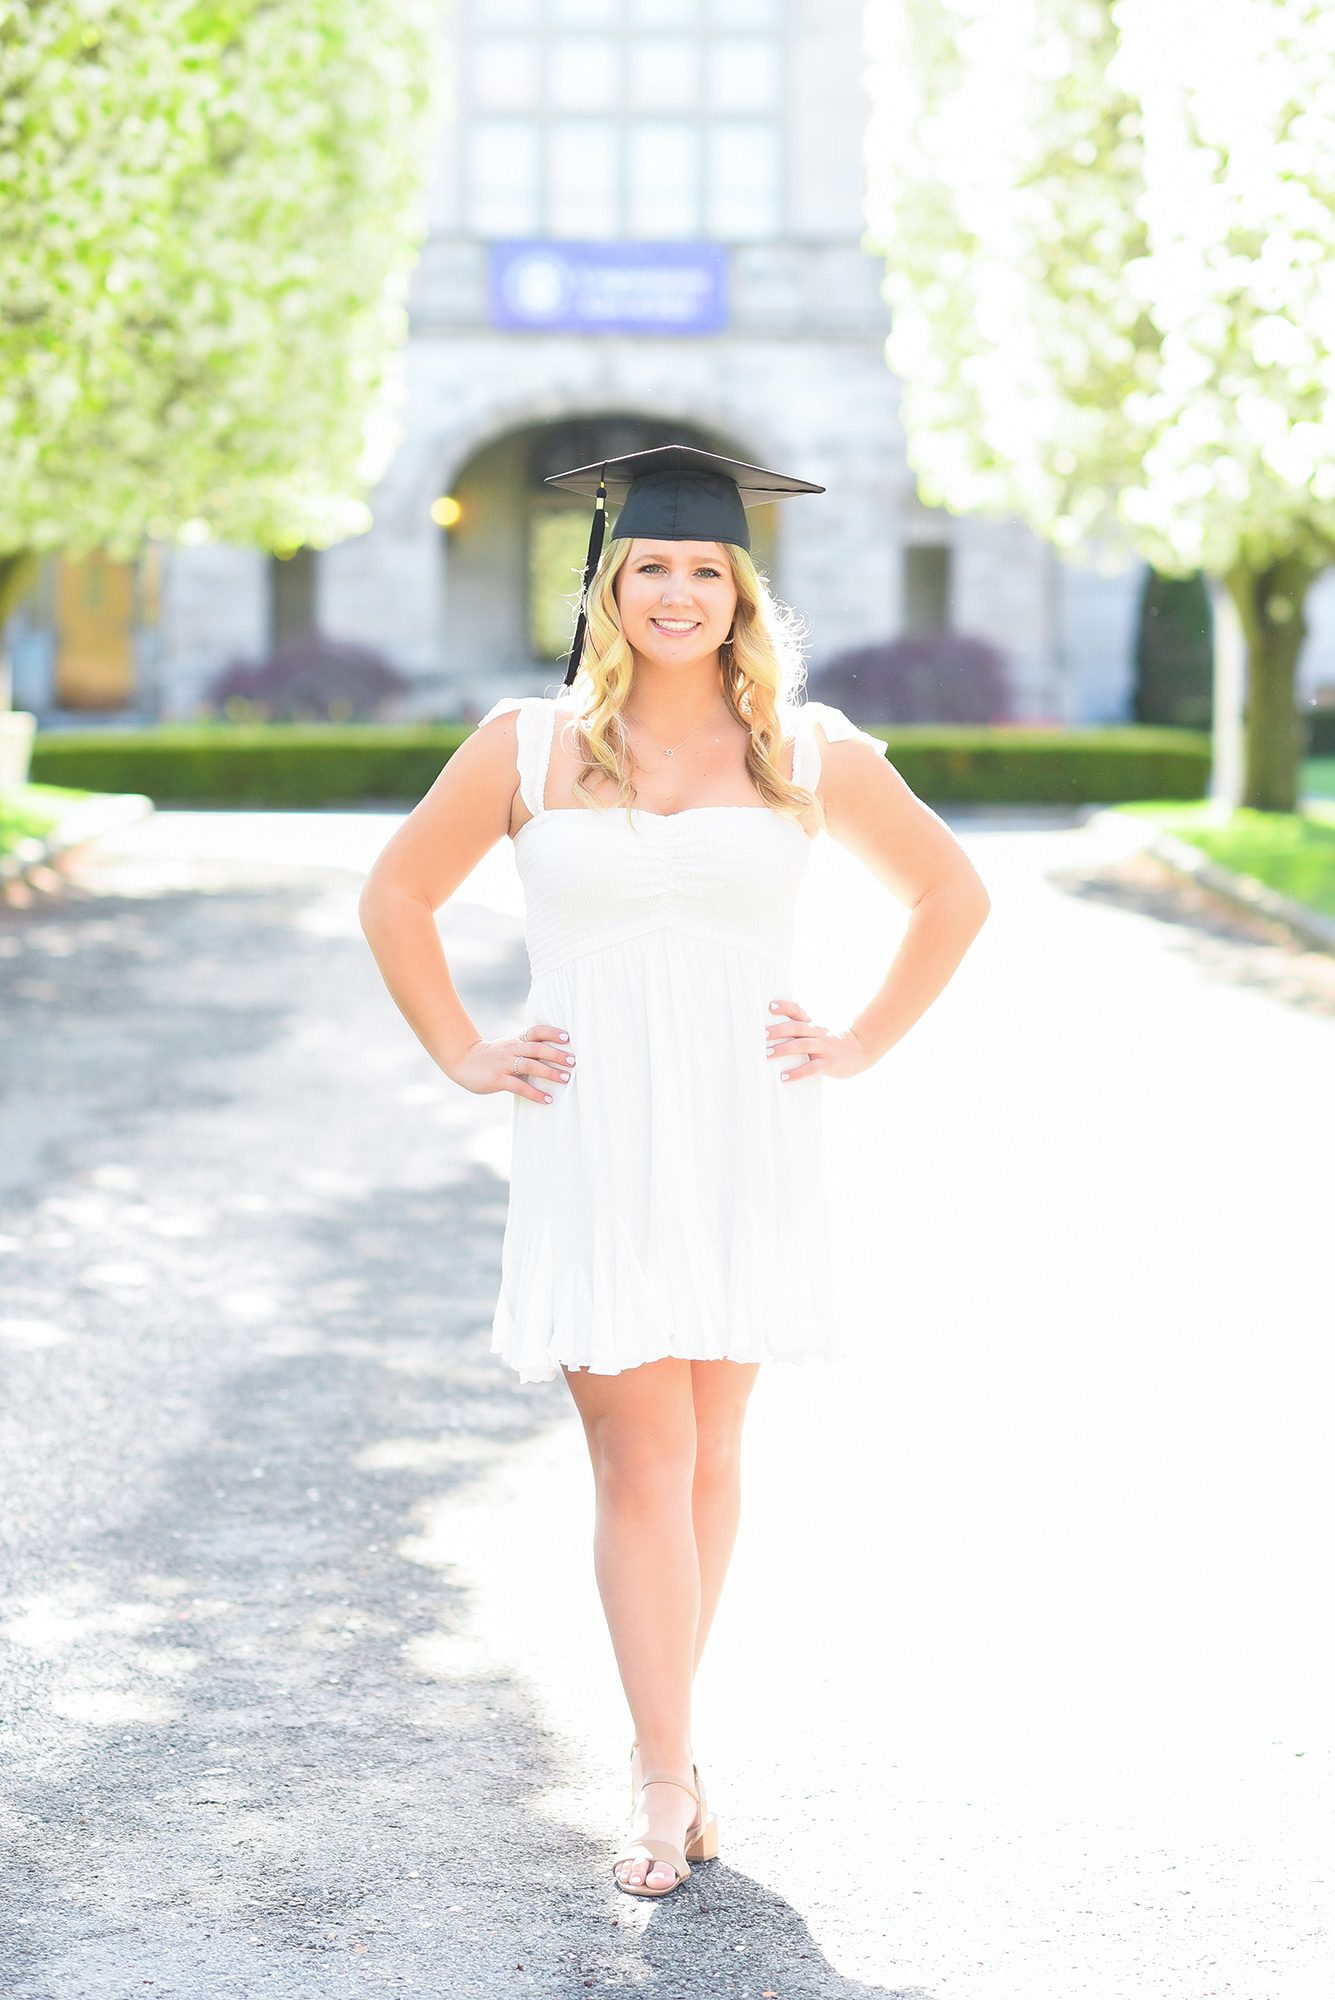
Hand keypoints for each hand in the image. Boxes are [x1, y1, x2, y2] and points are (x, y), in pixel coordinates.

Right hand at [447, 1025, 575, 1103]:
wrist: (464, 1062)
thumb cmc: (494, 1057)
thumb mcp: (510, 1047)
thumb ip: (528, 1049)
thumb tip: (557, 1056)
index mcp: (516, 1040)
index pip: (536, 1031)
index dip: (552, 1033)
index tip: (568, 1038)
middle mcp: (512, 1049)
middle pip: (537, 1048)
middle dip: (556, 1054)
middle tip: (573, 1061)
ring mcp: (504, 1064)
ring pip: (530, 1065)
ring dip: (549, 1072)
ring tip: (565, 1079)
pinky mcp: (498, 1079)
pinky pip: (519, 1086)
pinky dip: (535, 1093)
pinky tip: (547, 1099)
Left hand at [765, 998, 871, 1081]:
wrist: (860, 1050)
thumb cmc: (833, 1043)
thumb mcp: (818, 1032)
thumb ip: (801, 1031)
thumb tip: (773, 1033)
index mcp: (813, 1025)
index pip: (798, 1011)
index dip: (785, 1007)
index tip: (771, 1006)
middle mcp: (817, 1033)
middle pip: (796, 1028)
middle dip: (778, 1030)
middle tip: (762, 1035)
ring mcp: (824, 1048)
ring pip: (802, 1045)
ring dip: (784, 1049)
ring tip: (767, 1054)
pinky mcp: (829, 1064)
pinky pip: (811, 1068)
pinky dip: (797, 1073)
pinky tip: (784, 1077)